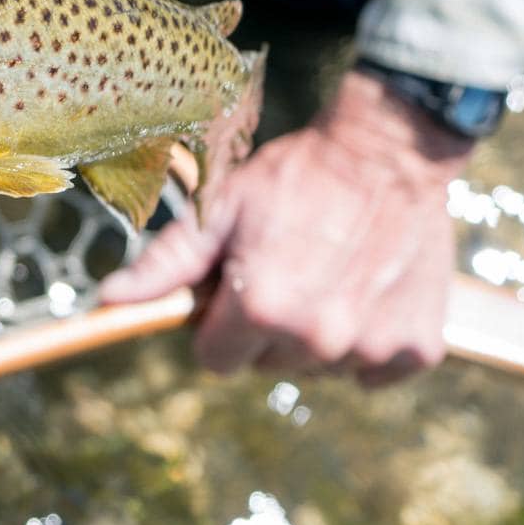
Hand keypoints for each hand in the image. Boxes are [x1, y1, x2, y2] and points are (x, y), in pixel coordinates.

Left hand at [99, 69, 471, 384]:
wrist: (387, 154)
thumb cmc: (294, 178)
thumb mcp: (220, 212)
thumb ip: (165, 266)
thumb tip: (107, 300)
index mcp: (262, 309)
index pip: (216, 358)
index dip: (219, 322)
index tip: (235, 285)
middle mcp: (318, 338)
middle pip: (268, 363)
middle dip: (266, 325)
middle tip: (283, 266)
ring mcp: (370, 346)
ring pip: (320, 367)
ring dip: (317, 332)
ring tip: (326, 272)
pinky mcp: (416, 346)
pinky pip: (376, 370)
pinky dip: (369, 339)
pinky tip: (364, 290)